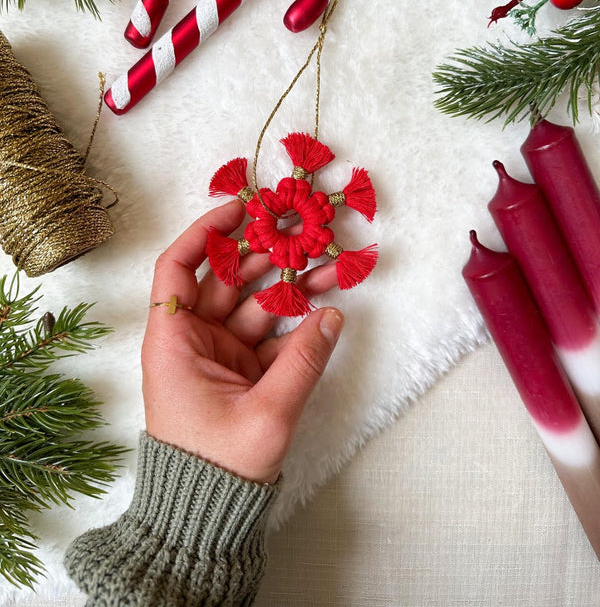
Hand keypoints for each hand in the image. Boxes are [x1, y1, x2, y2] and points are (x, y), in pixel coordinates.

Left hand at [142, 199, 343, 483]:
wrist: (206, 516)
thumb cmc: (217, 466)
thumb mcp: (265, 414)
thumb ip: (303, 362)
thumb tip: (331, 316)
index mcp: (174, 342)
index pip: (176, 269)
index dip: (204, 233)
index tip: (239, 210)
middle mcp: (191, 340)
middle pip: (224, 280)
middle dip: (262, 253)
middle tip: (299, 228)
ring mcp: (218, 354)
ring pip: (254, 304)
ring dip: (287, 285)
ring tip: (325, 261)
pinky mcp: (241, 371)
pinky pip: (269, 334)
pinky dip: (295, 320)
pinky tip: (324, 303)